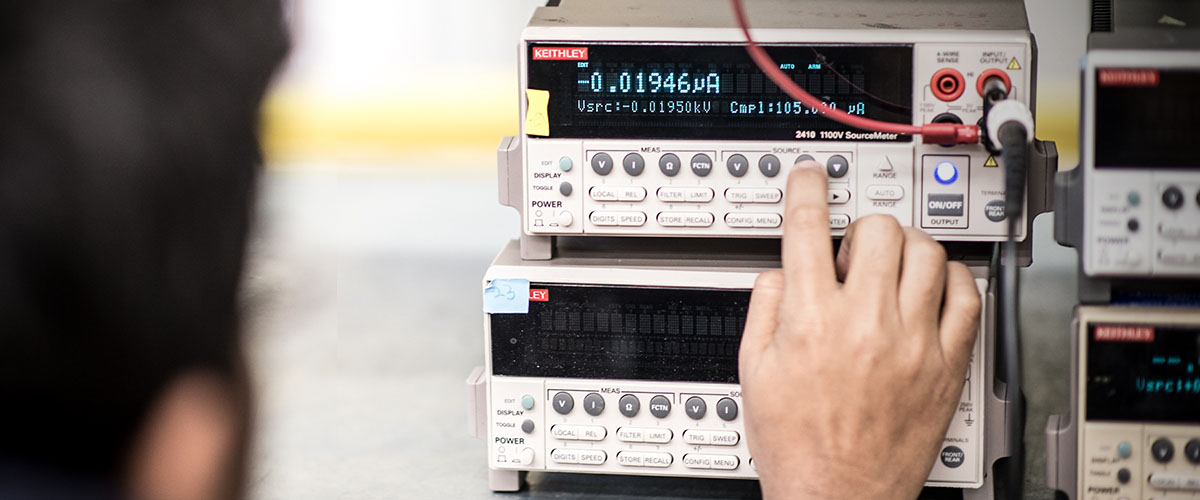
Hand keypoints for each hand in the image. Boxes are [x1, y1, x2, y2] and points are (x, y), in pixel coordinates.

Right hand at [739, 161, 981, 499]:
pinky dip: (953, 279)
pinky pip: (967, 297)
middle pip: (878, 230)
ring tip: (892, 269)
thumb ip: (765, 307)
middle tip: (853, 252)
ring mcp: (913, 341)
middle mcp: (866, 322)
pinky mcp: (946, 364)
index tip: (811, 178)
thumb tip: (783, 270)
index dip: (808, 189)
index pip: (809, 227)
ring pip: (927, 253)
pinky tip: (933, 288)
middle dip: (861, 229)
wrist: (837, 495)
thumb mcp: (753, 370)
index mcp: (812, 319)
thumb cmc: (797, 443)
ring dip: (906, 248)